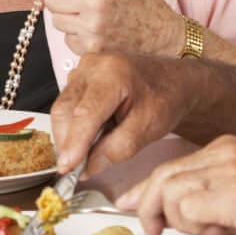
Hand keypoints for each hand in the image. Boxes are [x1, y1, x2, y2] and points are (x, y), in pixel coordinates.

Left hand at [40, 0, 185, 57]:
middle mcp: (97, 2)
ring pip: (56, 21)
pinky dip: (76, 36)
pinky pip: (67, 39)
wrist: (164, 37)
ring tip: (87, 17)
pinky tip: (95, 32)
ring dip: (67, 18)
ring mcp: (93, 27)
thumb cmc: (144, 5)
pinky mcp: (91, 48)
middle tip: (66, 1)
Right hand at [49, 52, 191, 172]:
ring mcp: (83, 68)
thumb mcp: (147, 129)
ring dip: (68, 135)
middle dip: (66, 142)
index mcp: (114, 74)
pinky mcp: (79, 76)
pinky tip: (87, 137)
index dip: (73, 143)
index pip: (85, 113)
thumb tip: (87, 167)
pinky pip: (66, 104)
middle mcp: (93, 66)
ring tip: (83, 153)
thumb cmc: (165, 98)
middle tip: (73, 168)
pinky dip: (72, 126)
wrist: (173, 80)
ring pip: (62, 108)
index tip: (67, 167)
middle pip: (65, 109)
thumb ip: (116, 150)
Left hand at [116, 136, 235, 234]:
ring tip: (217, 230)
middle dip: (149, 208)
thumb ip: (207, 197)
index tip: (126, 205)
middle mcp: (225, 154)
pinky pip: (189, 210)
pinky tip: (227, 231)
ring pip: (171, 195)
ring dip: (184, 222)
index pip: (170, 167)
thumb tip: (168, 211)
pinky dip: (198, 227)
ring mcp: (231, 172)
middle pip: (162, 178)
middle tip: (155, 232)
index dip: (142, 190)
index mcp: (226, 149)